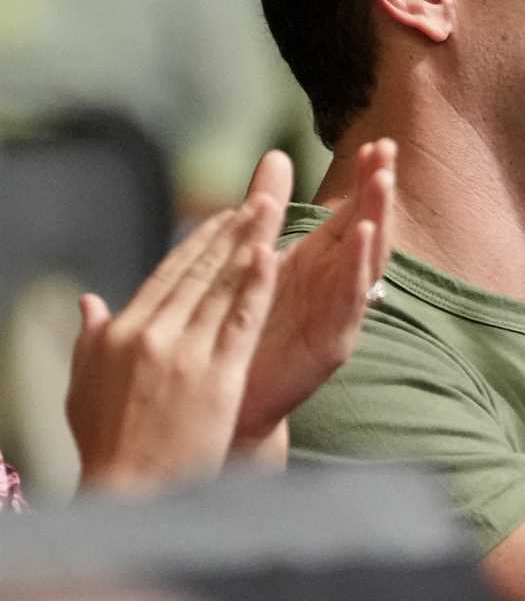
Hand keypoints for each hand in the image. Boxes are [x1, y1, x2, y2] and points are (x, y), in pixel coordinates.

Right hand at [66, 196, 281, 493]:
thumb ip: (90, 340)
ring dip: (250, 242)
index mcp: (122, 333)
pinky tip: (272, 255)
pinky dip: (257, 285)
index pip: (168, 275)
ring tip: (271, 209)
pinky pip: (242, 320)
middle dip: (230, 231)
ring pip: (223, 285)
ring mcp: (185, 353)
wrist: (129, 493)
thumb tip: (88, 302)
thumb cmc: (107, 448)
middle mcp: (152, 334)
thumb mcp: (86, 389)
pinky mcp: (217, 375)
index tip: (221, 217)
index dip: (198, 243)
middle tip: (258, 198)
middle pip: (199, 270)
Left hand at [233, 139, 395, 442]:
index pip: (350, 212)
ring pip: (366, 260)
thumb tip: (276, 156)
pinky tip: (361, 237)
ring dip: (375, 219)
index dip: (366, 180)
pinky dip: (357, 267)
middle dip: (378, 191)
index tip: (377, 142)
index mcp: (319, 263)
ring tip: (381, 183)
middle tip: (387, 152)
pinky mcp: (332, 342)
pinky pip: (350, 300)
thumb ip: (268, 208)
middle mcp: (336, 284)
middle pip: (367, 229)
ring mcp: (338, 313)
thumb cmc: (244, 332)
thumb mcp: (256, 258)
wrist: (230, 402)